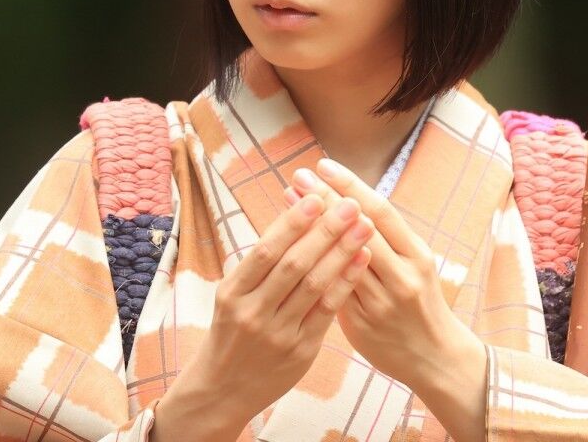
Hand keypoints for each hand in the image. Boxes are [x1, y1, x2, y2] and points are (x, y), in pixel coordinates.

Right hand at [152, 193, 373, 441]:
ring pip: (315, 286)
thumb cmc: (231, 332)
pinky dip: (346, 283)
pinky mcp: (301, 352)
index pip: (266, 250)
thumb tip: (293, 217)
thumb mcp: (232, 296)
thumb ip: (260, 264)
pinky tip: (362, 260)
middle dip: (325, 231)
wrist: (223, 390)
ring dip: (343, 252)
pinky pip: (327, 312)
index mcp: (233, 292)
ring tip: (364, 225)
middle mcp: (253, 312)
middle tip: (351, 204)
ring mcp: (278, 334)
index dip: (292, 223)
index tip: (316, 197)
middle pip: (294, 265)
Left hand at [284, 159, 486, 441]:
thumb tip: (347, 198)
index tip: (324, 165)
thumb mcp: (414, 265)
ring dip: (311, 228)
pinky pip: (332, 290)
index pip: (381, 211)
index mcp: (417, 255)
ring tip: (288, 201)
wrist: (436, 359)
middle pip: (358, 230)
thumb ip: (385, 239)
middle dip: (326, 199)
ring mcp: (381, 302)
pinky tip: (290, 246)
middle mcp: (402, 276)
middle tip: (298, 175)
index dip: (352, 185)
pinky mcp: (362, 324)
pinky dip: (311, 263)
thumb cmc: (419, 303)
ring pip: (340, 259)